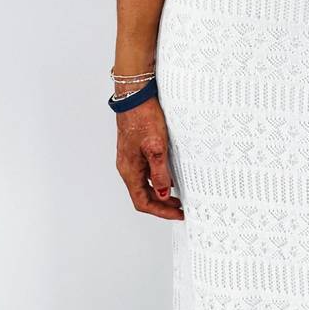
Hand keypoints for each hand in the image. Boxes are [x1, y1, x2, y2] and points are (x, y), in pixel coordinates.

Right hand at [115, 97, 182, 219]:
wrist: (135, 96)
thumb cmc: (143, 118)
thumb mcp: (156, 148)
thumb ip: (159, 173)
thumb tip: (162, 195)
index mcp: (129, 170)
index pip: (143, 202)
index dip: (161, 211)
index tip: (178, 214)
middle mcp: (128, 167)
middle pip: (143, 196)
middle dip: (162, 205)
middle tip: (181, 208)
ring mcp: (131, 159)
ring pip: (145, 185)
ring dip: (161, 193)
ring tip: (178, 196)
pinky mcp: (136, 151)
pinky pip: (146, 173)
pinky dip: (159, 179)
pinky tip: (171, 176)